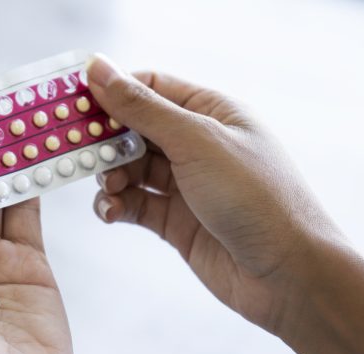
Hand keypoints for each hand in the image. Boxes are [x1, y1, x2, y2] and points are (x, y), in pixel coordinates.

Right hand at [85, 54, 363, 353]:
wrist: (288, 275)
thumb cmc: (256, 197)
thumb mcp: (195, 141)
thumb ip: (142, 108)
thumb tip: (99, 69)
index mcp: (210, 112)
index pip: (150, 88)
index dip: (112, 92)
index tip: (75, 103)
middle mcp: (196, 145)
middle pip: (134, 129)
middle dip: (105, 140)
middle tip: (76, 150)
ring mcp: (185, 184)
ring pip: (129, 169)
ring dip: (109, 176)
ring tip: (108, 187)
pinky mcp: (175, 221)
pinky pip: (134, 204)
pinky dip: (115, 205)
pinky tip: (111, 211)